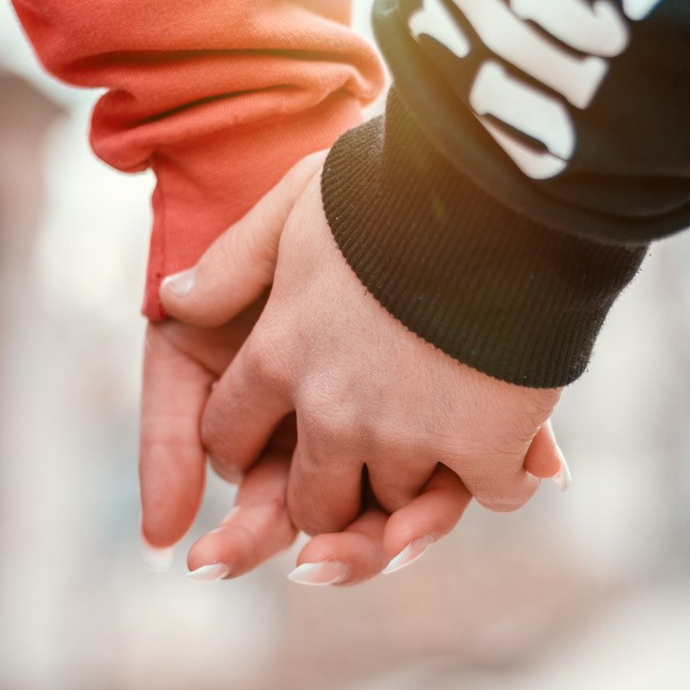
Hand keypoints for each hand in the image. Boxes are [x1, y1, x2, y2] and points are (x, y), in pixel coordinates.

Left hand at [159, 153, 565, 572]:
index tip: (269, 442)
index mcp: (279, 355)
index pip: (228, 436)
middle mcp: (332, 411)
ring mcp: (408, 436)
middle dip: (328, 497)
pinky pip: (493, 496)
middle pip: (312, 502)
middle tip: (357, 476)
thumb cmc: (397, 183)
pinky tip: (516, 453)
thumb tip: (173, 299)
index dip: (243, 446)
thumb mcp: (297, 200)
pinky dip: (506, 479)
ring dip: (417, 487)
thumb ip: (235, 261)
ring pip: (397, 506)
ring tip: (444, 449)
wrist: (498, 185)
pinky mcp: (485, 446)